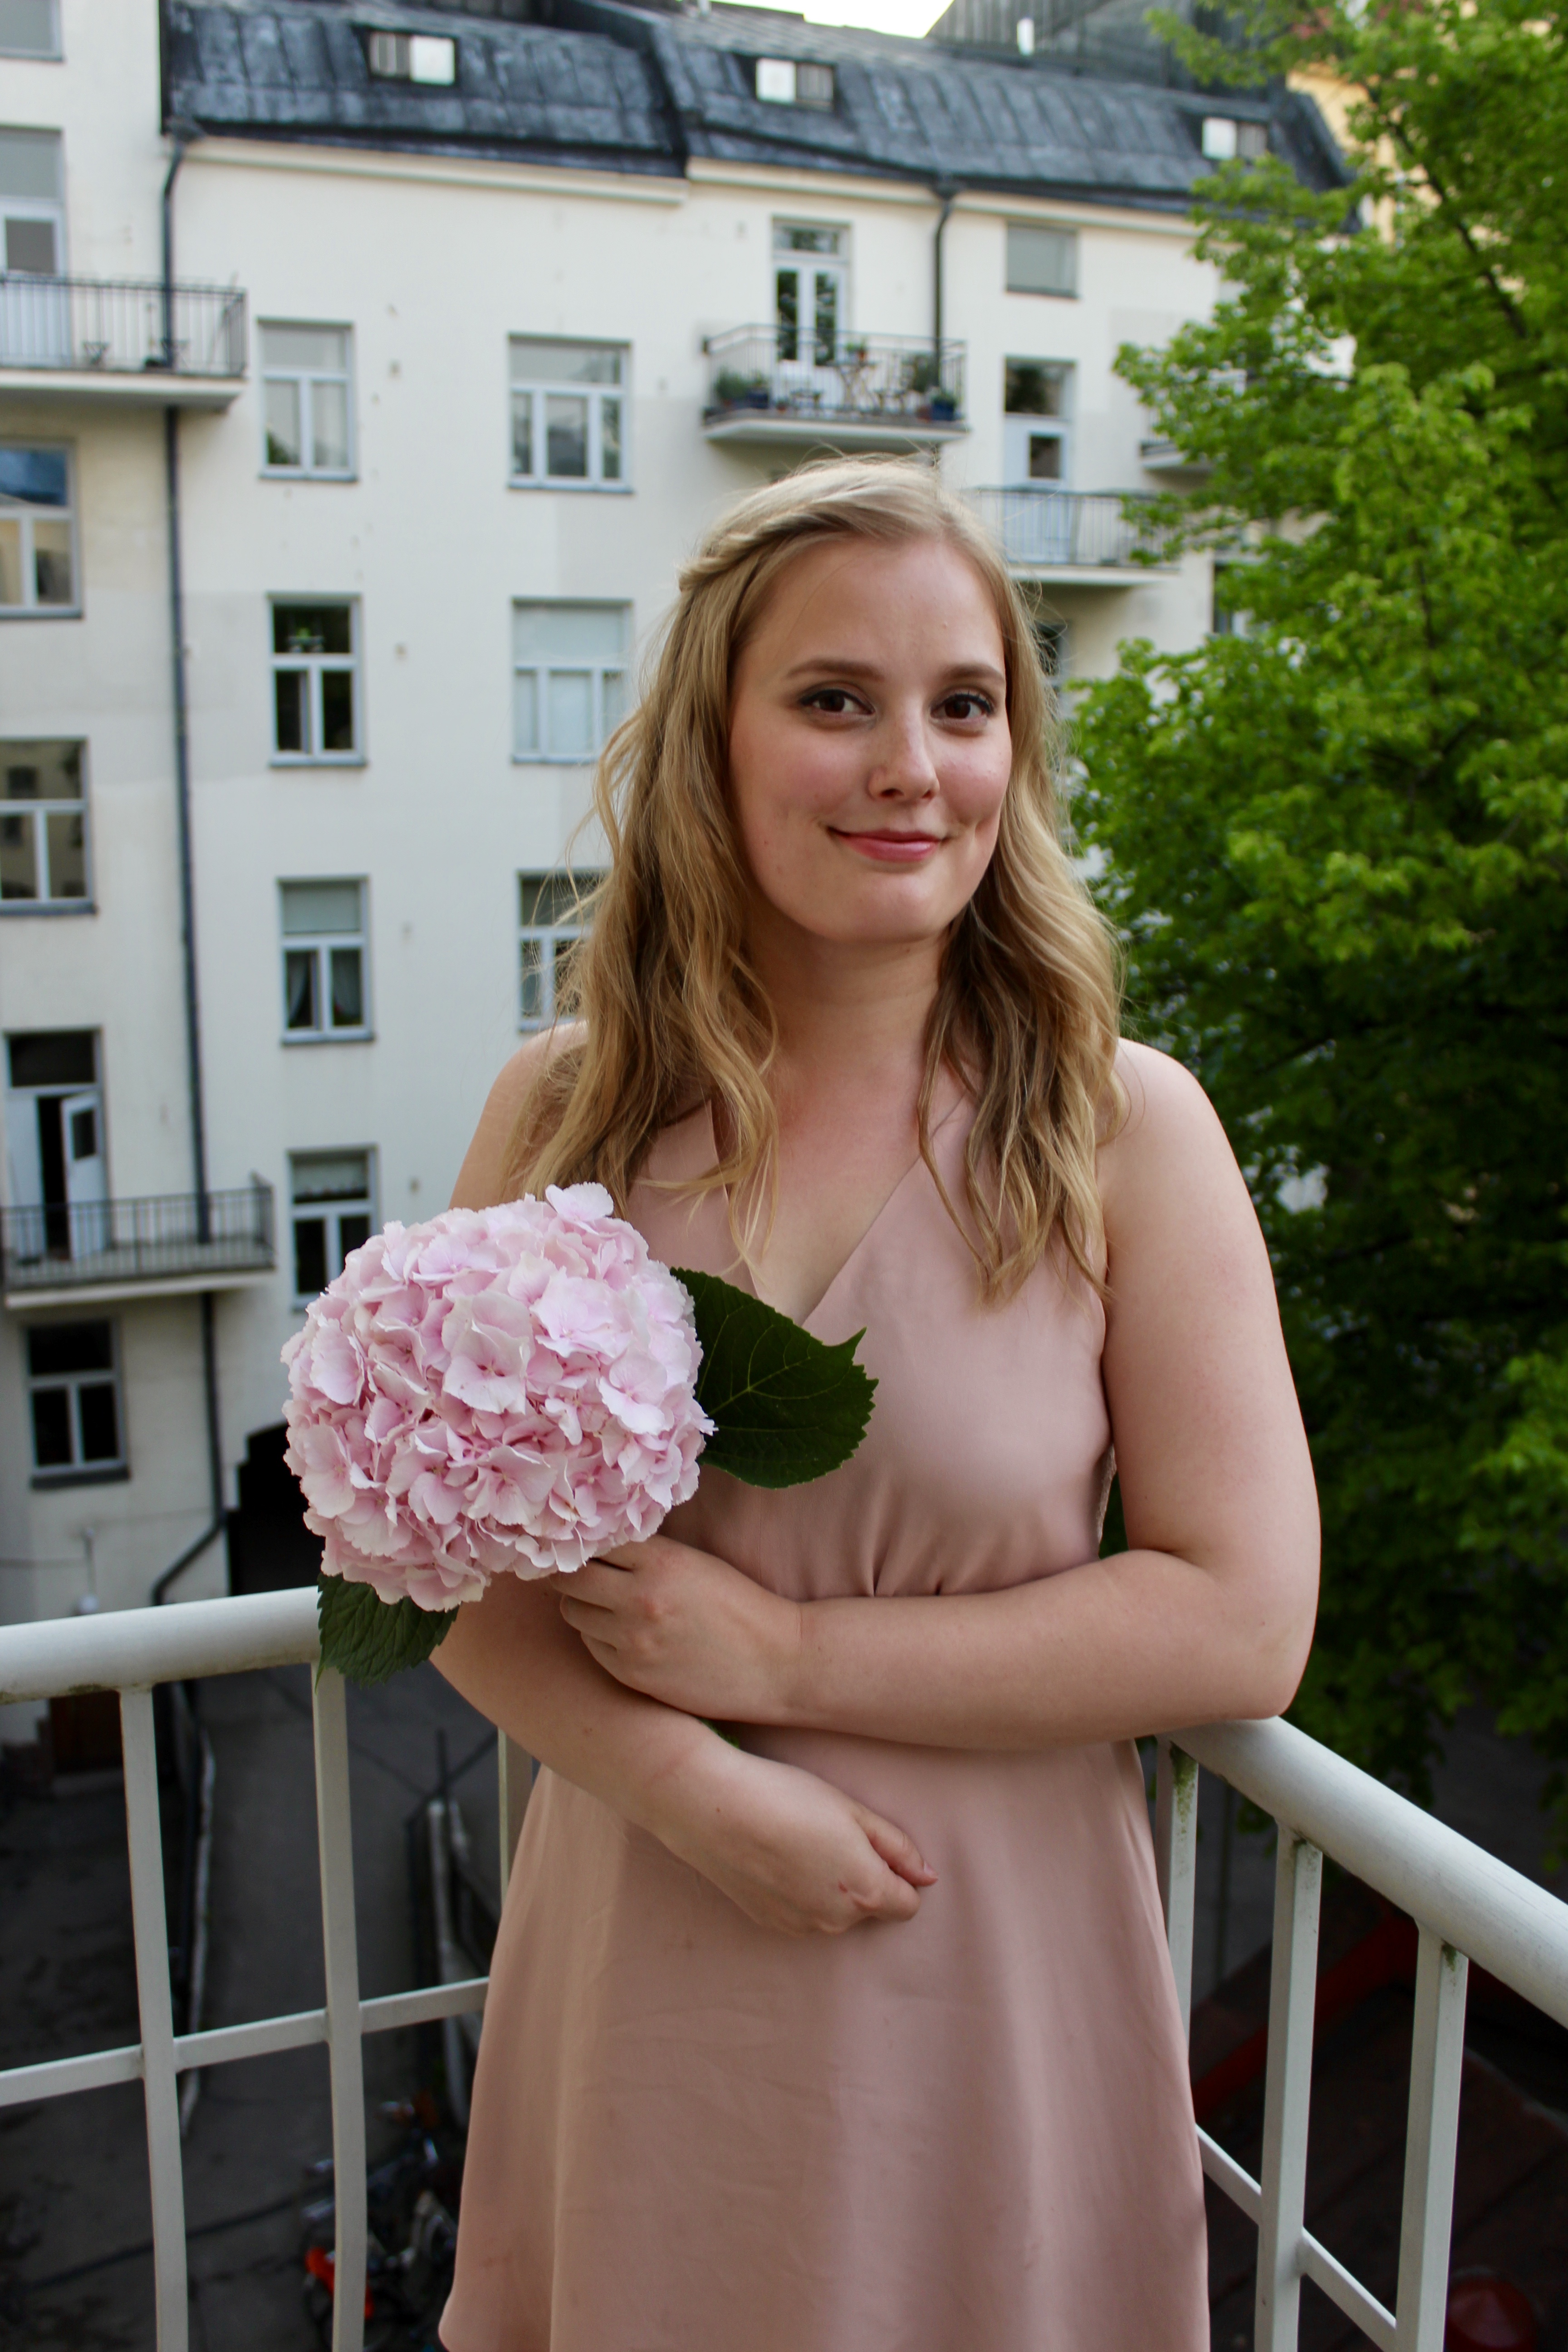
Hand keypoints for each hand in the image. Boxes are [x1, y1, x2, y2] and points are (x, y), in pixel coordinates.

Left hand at [553, 1535, 799, 1722]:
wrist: (776, 1663)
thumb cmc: (740, 1606)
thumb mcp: (696, 1563)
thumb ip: (648, 1553)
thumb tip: (597, 1542)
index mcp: (661, 1562)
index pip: (593, 1541)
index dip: (583, 1541)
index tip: (578, 1543)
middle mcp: (640, 1600)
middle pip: (568, 1579)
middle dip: (571, 1574)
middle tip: (582, 1573)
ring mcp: (632, 1641)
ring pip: (574, 1614)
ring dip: (584, 1607)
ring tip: (609, 1606)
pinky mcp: (632, 1675)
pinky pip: (592, 1647)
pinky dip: (600, 1638)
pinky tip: (625, 1635)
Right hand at [650, 1737, 935, 1936]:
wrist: (712, 1807)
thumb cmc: (788, 1798)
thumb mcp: (854, 1811)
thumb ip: (898, 1848)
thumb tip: (927, 1877)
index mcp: (864, 1892)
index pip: (907, 1905)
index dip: (898, 1874)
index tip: (874, 1845)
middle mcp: (835, 1921)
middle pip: (869, 1908)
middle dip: (863, 1878)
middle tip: (831, 1833)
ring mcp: (798, 1926)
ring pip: (834, 1913)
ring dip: (830, 1887)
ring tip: (800, 1841)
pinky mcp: (767, 1922)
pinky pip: (801, 1913)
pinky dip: (798, 1891)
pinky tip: (778, 1857)